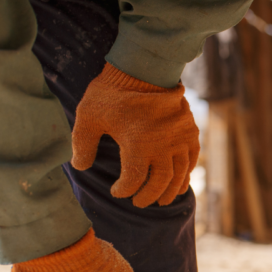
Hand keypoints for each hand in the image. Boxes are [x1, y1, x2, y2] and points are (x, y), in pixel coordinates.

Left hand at [72, 63, 199, 206]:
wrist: (144, 69)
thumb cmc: (112, 93)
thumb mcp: (88, 117)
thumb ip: (82, 145)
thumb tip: (80, 166)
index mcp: (137, 146)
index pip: (133, 181)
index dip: (124, 191)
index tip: (116, 192)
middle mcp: (163, 147)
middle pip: (159, 183)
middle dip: (148, 196)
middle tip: (139, 202)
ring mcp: (180, 140)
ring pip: (179, 175)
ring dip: (171, 190)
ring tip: (162, 199)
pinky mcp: (190, 132)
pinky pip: (191, 160)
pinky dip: (186, 173)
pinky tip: (180, 180)